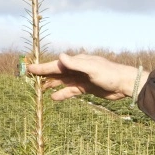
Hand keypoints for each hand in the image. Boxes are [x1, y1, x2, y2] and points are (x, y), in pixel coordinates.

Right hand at [26, 53, 147, 101]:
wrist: (124, 84)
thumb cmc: (110, 74)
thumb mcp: (92, 69)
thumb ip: (76, 64)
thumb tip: (61, 56)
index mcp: (77, 62)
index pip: (56, 64)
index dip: (42, 67)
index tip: (30, 68)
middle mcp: (77, 69)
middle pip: (57, 72)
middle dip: (44, 74)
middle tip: (29, 77)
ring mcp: (81, 78)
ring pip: (62, 81)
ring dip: (51, 84)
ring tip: (39, 89)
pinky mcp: (86, 88)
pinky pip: (71, 90)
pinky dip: (62, 93)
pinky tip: (54, 98)